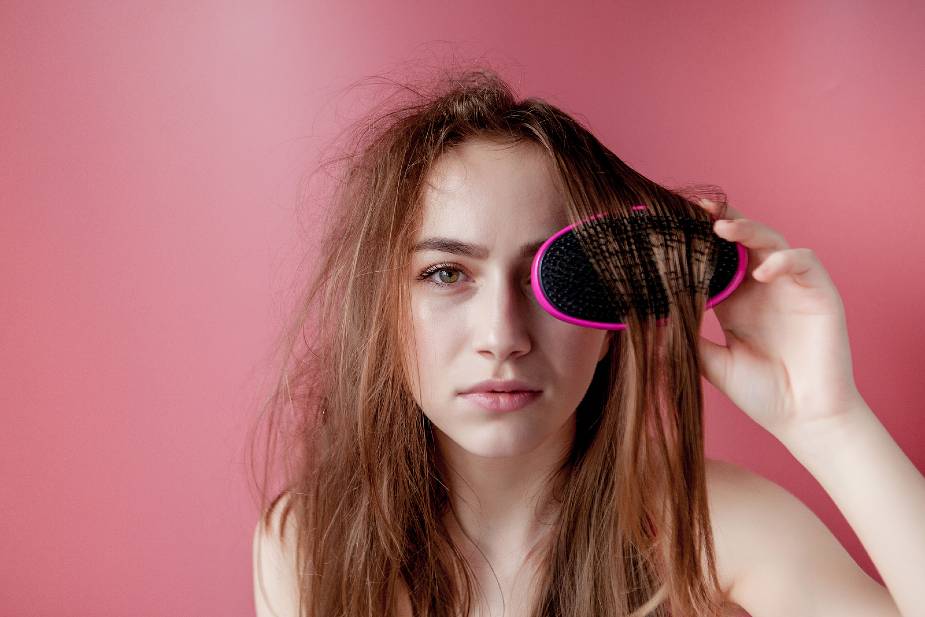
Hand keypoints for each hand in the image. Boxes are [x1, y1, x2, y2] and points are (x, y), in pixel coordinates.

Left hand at [694, 198, 864, 442]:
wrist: (804, 419)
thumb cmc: (762, 393)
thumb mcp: (712, 363)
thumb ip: (686, 339)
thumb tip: (644, 324)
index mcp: (736, 298)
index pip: (717, 255)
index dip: (698, 237)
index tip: (670, 223)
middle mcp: (763, 286)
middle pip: (743, 238)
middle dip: (722, 218)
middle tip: (696, 207)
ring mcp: (791, 287)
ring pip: (772, 240)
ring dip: (749, 229)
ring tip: (722, 227)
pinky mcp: (820, 294)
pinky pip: (805, 262)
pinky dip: (785, 261)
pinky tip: (763, 273)